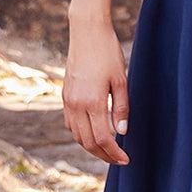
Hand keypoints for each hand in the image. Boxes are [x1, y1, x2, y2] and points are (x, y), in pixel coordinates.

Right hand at [63, 20, 130, 165]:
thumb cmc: (108, 53)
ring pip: (77, 135)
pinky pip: (70, 124)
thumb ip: (121, 108)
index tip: (126, 159)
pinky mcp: (65, 95)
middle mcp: (76, 104)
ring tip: (107, 150)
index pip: (103, 139)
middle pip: (88, 142)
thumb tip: (122, 133)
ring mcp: (68, 101)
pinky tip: (92, 133)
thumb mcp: (121, 80)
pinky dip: (80, 134)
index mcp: (92, 102)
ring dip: (91, 147)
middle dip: (103, 155)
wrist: (87, 32)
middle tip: (118, 159)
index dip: (114, 153)